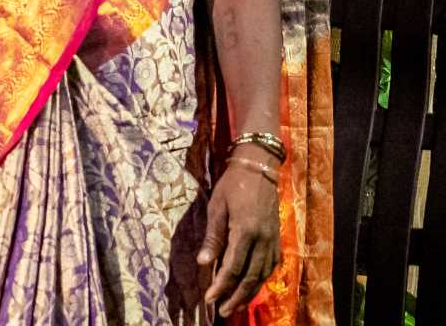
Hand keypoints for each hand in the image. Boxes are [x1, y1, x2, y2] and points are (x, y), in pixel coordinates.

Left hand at [200, 158, 281, 315]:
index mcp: (245, 232)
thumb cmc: (232, 185)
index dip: (221, 286)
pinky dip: (261, 279)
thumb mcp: (216, 207)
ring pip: (263, 275)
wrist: (259, 169)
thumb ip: (212, 236)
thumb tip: (204, 263)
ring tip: (236, 305)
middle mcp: (263, 241)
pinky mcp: (277, 239)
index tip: (209, 299)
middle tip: (222, 311)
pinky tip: (252, 286)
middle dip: (235, 297)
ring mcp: (273, 241)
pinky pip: (271, 266)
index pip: (232, 267)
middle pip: (250, 277)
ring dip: (249, 292)